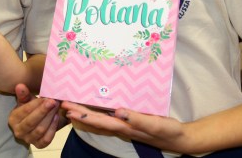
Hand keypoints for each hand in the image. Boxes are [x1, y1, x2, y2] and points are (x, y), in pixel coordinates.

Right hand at [8, 84, 61, 148]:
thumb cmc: (30, 108)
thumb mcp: (26, 100)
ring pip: (40, 130)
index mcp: (13, 119)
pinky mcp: (39, 145)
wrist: (36, 121)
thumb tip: (20, 86)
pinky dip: (53, 128)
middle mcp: (18, 132)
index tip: (46, 97)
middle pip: (31, 122)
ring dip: (50, 118)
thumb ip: (23, 94)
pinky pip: (47, 139)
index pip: (24, 111)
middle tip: (54, 101)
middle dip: (44, 111)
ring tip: (57, 107)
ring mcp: (28, 140)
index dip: (36, 104)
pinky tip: (57, 117)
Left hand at [62, 102, 185, 151]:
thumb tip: (118, 111)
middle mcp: (121, 125)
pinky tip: (94, 106)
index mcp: (124, 126)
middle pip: (95, 119)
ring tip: (72, 105)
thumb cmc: (167, 130)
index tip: (68, 107)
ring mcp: (124, 124)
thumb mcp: (154, 124)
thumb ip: (136, 118)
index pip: (99, 120)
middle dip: (79, 112)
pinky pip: (109, 116)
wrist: (179, 138)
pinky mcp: (129, 121)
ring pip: (100, 118)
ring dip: (86, 112)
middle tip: (62, 103)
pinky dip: (98, 112)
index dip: (83, 114)